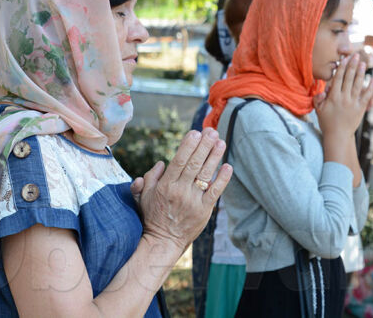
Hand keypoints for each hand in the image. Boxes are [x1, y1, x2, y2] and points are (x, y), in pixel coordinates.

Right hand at [132, 128, 231, 250]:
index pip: (179, 161)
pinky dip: (222, 179)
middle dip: (204, 146)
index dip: (188, 145)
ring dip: (214, 157)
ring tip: (221, 142)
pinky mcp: (204, 211)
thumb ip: (150, 177)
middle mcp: (180, 191)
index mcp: (165, 185)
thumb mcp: (144, 196)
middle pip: (194, 164)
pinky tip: (227, 166)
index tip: (195, 132)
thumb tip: (162, 163)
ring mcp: (193, 201)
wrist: (163, 241)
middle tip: (212, 131)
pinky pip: (215, 192)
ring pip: (205, 175)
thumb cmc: (152, 217)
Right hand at [315, 54, 372, 139]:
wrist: (338, 136)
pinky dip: (371, 87)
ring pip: (358, 84)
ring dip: (361, 73)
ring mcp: (353, 103)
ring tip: (363, 63)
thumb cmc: (327, 122)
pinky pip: (367, 96)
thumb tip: (323, 90)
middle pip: (349, 78)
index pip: (338, 78)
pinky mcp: (361, 108)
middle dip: (353, 66)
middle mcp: (344, 98)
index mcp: (333, 97)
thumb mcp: (318, 110)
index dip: (342, 68)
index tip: (345, 59)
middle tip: (356, 56)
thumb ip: (318, 98)